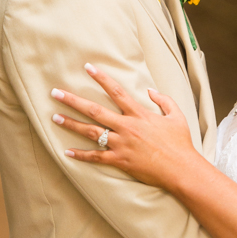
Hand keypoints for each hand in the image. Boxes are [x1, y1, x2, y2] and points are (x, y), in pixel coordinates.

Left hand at [50, 65, 196, 187]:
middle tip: (55, 93)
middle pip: (94, 110)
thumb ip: (164, 100)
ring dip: (71, 124)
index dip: (101, 78)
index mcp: (139, 114)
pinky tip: (67, 151)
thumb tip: (150, 90)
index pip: (116, 91)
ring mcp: (121, 145)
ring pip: (90, 132)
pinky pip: (96, 157)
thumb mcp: (177, 116)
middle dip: (73, 100)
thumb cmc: (180, 143)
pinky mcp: (120, 161)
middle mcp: (126, 127)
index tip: (87, 67)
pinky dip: (81, 155)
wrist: (181, 169)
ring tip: (55, 117)